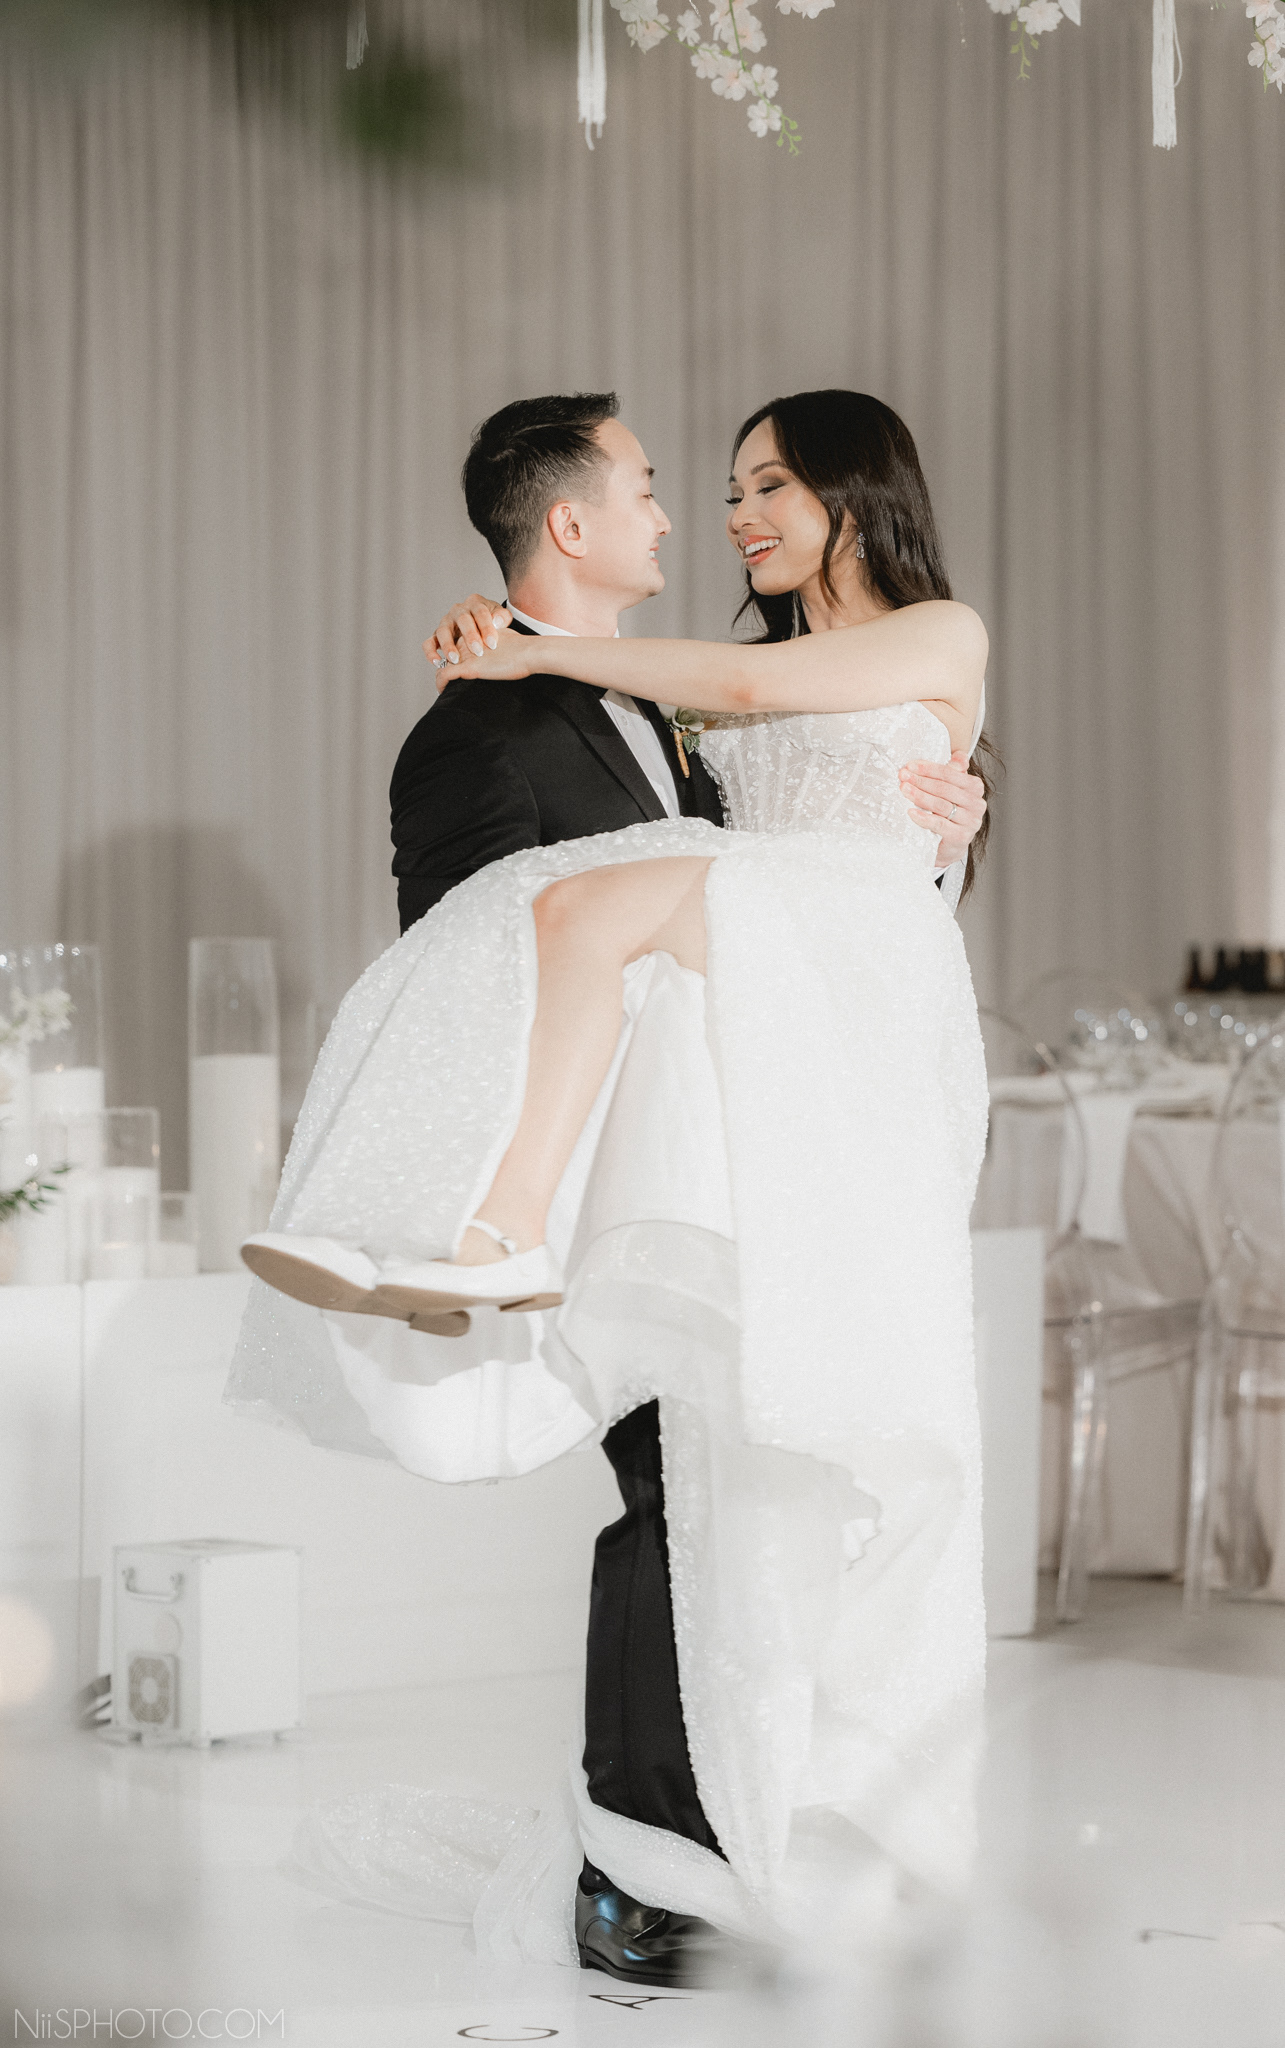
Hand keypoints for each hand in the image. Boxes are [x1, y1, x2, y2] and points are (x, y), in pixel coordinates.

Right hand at [424, 594, 510, 672]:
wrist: (483, 627)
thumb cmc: (493, 623)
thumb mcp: (500, 617)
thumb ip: (502, 617)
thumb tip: (498, 621)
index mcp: (475, 603)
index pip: (480, 612)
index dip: (486, 628)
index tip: (493, 644)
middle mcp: (458, 610)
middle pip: (462, 620)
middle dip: (470, 636)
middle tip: (478, 652)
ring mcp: (446, 622)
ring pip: (443, 630)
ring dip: (448, 646)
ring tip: (456, 660)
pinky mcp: (437, 635)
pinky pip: (429, 642)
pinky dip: (430, 652)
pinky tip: (438, 663)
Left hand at [427, 624, 534, 690]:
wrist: (529, 652)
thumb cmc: (523, 648)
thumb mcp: (505, 637)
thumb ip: (495, 641)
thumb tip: (497, 650)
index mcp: (473, 633)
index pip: (455, 646)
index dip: (454, 659)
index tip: (455, 671)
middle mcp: (465, 641)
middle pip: (447, 657)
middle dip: (446, 669)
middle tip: (448, 684)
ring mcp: (465, 654)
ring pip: (442, 666)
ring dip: (442, 679)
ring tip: (445, 689)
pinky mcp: (468, 667)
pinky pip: (444, 675)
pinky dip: (440, 684)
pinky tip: (442, 691)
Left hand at [899, 751, 986, 867]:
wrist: (949, 845)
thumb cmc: (948, 814)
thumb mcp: (950, 791)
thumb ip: (953, 773)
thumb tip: (959, 755)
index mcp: (975, 788)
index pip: (950, 774)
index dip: (929, 768)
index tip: (910, 765)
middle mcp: (977, 804)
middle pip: (944, 789)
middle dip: (921, 781)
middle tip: (903, 776)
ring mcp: (970, 821)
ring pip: (941, 805)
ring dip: (920, 796)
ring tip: (904, 789)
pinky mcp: (961, 837)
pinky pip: (939, 824)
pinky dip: (923, 817)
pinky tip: (910, 812)